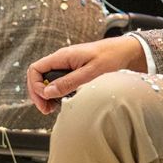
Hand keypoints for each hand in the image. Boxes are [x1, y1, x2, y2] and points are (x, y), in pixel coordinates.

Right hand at [25, 37, 145, 114]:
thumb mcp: (90, 73)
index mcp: (62, 56)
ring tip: (53, 108)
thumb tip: (47, 92)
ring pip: (47, 81)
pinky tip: (63, 101)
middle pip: (38, 77)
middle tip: (46, 110)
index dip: (35, 86)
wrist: (126, 52)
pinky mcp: (74, 71)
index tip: (45, 99)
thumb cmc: (111, 57)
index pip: (35, 69)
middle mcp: (62, 60)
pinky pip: (58, 82)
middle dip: (38, 94)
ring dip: (47, 96)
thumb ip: (68, 82)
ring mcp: (67, 66)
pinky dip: (57, 93)